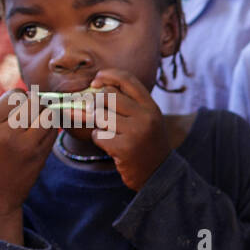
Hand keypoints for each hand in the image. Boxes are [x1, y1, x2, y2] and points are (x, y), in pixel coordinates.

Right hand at [0, 92, 57, 241]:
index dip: (18, 97)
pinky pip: (53, 131)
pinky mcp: (41, 156)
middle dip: (34, 104)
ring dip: (45, 116)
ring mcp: (27, 146)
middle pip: (34, 102)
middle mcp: (7, 134)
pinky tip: (39, 136)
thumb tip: (17, 94)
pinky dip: (49, 129)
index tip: (16, 107)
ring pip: (48, 115)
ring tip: (35, 124)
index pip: (14, 94)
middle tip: (29, 113)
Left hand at [86, 69, 173, 190]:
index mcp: (151, 106)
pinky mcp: (124, 148)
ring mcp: (136, 132)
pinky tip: (113, 147)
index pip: (127, 79)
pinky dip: (100, 140)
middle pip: (108, 95)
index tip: (96, 81)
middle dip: (97, 103)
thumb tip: (90, 90)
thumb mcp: (145, 119)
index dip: (107, 75)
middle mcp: (146, 116)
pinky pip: (98, 135)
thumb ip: (125, 103)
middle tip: (100, 114)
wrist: (159, 174)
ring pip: (100, 115)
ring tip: (112, 133)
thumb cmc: (146, 143)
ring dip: (99, 125)